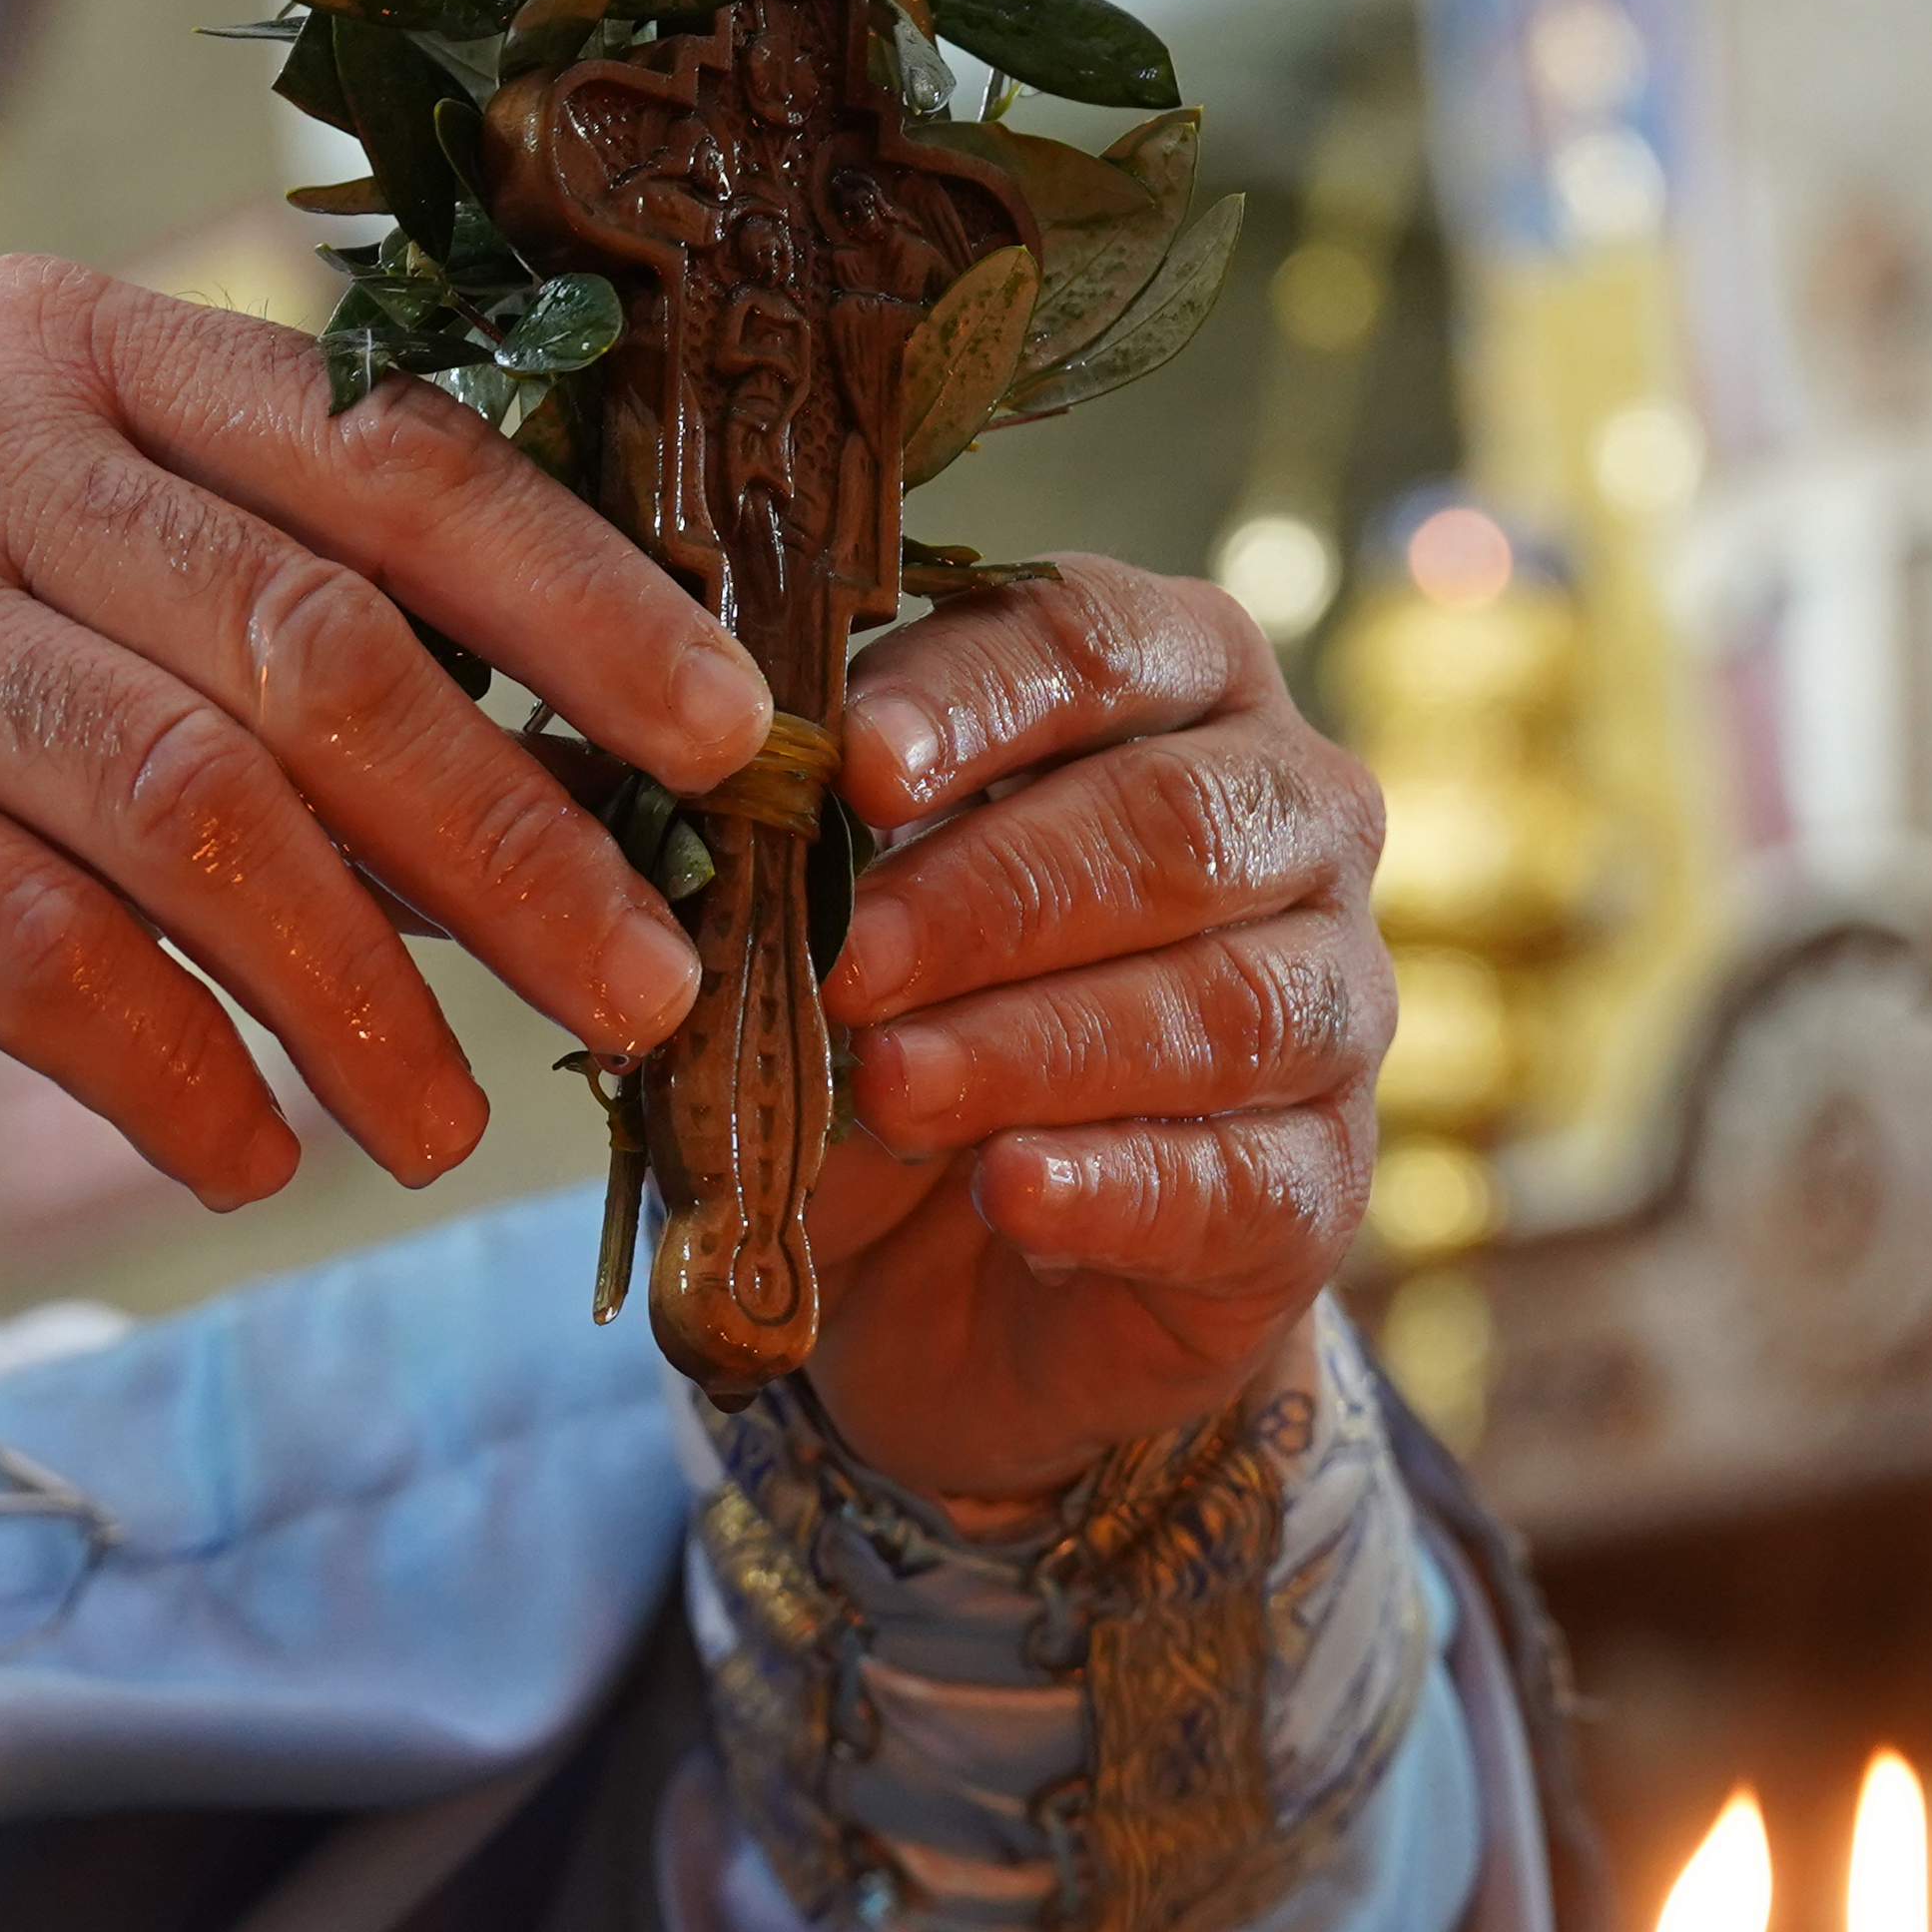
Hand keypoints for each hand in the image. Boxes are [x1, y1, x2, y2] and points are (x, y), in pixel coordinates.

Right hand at [0, 255, 769, 1204]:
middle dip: (515, 838)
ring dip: (360, 995)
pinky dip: (172, 1072)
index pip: (390, 457)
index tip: (734, 741)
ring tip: (450, 1132)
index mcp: (85, 355)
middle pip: (313, 642)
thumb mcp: (100, 652)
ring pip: (187, 804)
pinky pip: (29, 947)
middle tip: (649, 995)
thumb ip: (315, 691)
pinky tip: (251, 1159)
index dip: (585, 602)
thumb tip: (615, 819)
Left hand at [811, 558, 1391, 1507]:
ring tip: (893, 1087)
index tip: (857, 767)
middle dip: (997, 894)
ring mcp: (1331, 1007)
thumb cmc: (894, 1033)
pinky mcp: (1317, 1187)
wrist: (959, 1287)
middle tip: (849, 962)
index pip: (1101, 644)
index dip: (982, 699)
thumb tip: (600, 772)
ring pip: (1227, 1003)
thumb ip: (744, 846)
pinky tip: (1011, 1193)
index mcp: (1173, 690)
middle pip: (1175, 822)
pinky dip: (1115, 1185)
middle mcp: (1288, 823)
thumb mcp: (801, 927)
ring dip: (1042, 1043)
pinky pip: (1244, 1177)